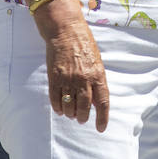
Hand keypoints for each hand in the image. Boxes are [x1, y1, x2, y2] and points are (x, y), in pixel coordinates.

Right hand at [37, 0, 109, 130]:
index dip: (102, 118)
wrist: (65, 30)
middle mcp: (83, 79)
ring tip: (71, 113)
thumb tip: (97, 101)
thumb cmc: (84, 45)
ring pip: (69, 106)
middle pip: (84, 108)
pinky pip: (55, 99)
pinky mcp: (54, 77)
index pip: (103, 102)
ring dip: (70, 113)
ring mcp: (68, 79)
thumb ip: (97, 81)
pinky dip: (58, 107)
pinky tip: (60, 108)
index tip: (100, 128)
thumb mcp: (96, 62)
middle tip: (81, 119)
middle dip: (82, 117)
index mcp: (97, 75)